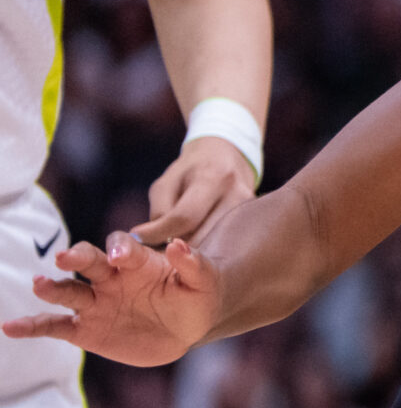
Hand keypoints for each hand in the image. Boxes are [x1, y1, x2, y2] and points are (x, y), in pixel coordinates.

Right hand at [1, 231, 219, 366]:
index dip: (120, 248)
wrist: (188, 329)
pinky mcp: (86, 330)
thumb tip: (180, 245)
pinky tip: (10, 328)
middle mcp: (110, 278)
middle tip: (64, 259)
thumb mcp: (205, 282)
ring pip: (68, 292)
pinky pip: (55, 326)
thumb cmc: (197, 297)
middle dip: (75, 258)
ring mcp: (95, 303)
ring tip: (39, 285)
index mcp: (137, 261)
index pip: (122, 246)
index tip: (119, 256)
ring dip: (52, 288)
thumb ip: (193, 264)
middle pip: (87, 262)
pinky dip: (33, 326)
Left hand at [134, 134, 256, 244]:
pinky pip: (226, 244)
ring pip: (216, 246)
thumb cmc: (190, 170)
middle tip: (159, 246)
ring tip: (178, 245)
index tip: (139, 237)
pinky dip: (207, 247)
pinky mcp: (254, 222)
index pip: (184, 217)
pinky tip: (197, 242)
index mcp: (213, 178)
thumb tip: (148, 240)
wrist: (227, 157)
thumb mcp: (167, 182)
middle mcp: (237, 194)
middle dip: (177, 246)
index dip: (158, 232)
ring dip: (193, 250)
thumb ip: (159, 210)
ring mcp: (250, 211)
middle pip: (203, 236)